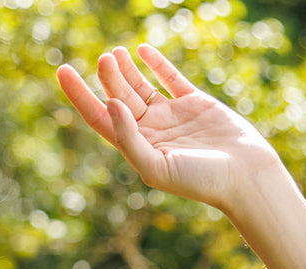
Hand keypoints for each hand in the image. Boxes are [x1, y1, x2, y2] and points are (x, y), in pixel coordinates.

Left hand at [57, 44, 281, 214]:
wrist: (242, 176)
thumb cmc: (199, 180)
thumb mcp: (156, 166)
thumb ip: (130, 139)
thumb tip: (110, 105)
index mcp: (137, 148)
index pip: (100, 118)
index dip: (80, 95)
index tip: (62, 71)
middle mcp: (150, 132)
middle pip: (119, 98)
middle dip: (108, 78)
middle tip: (104, 58)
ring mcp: (172, 116)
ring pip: (141, 87)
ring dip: (126, 70)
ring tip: (114, 53)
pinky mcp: (194, 103)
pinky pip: (170, 78)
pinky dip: (156, 64)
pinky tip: (142, 50)